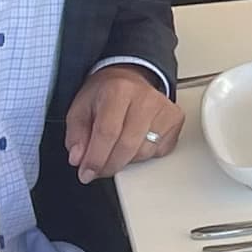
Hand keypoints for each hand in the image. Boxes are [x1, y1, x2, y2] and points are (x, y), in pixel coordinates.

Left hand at [67, 65, 181, 180]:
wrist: (129, 79)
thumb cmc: (105, 94)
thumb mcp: (80, 108)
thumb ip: (76, 135)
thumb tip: (78, 158)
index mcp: (118, 90)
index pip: (107, 132)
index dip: (95, 158)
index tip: (86, 172)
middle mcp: (145, 98)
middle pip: (127, 146)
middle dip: (109, 165)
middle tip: (97, 169)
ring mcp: (164, 109)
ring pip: (143, 153)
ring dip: (125, 160)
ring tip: (114, 150)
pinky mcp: (175, 120)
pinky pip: (158, 152)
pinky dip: (142, 155)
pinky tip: (133, 143)